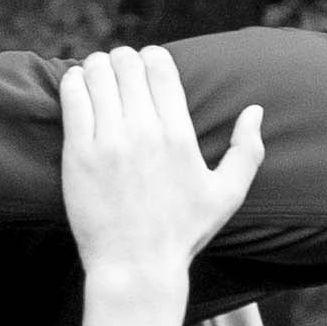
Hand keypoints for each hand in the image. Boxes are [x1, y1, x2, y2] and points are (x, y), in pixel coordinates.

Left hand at [63, 49, 264, 325]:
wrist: (136, 269)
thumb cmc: (182, 234)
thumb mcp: (227, 195)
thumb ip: (248, 151)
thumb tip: (254, 110)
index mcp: (180, 135)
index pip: (161, 66)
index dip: (151, 56)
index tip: (145, 66)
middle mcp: (145, 133)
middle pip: (127, 64)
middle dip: (122, 60)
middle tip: (118, 72)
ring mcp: (110, 142)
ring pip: (97, 74)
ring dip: (96, 67)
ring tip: (95, 77)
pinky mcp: (79, 154)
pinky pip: (72, 98)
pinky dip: (72, 83)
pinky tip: (76, 87)